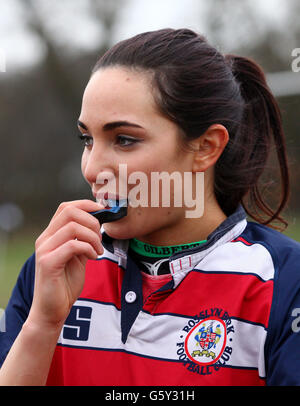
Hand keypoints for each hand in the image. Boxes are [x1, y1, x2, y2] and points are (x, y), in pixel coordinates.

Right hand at [28, 200, 103, 329]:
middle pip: (69, 212)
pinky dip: (88, 248)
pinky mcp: (48, 263)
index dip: (87, 205)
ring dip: (92, 237)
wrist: (52, 310)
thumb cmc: (65, 283)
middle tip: (100, 237)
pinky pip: (73, 245)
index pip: (67, 207)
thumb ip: (83, 240)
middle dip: (92, 221)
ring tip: (98, 250)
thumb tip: (98, 224)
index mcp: (51, 234)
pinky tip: (93, 257)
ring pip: (72, 227)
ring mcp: (45, 250)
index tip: (104, 213)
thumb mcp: (77, 256)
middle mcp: (45, 238)